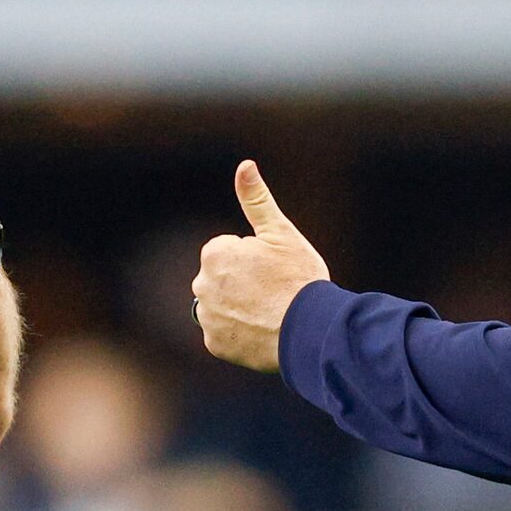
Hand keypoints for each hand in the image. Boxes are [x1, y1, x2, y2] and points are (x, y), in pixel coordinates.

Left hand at [193, 161, 330, 372]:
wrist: (308, 330)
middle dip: (244, 283)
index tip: (274, 270)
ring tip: (270, 313)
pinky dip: (240, 334)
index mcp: (215, 253)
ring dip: (240, 308)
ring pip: (223, 307)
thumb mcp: (281, 233)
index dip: (256, 259)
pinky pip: (225, 334)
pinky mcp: (214, 345)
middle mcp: (202, 285)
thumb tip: (245, 165)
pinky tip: (262, 332)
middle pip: (224, 279)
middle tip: (274, 292)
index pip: (231, 251)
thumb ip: (257, 200)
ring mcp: (207, 317)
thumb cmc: (298, 279)